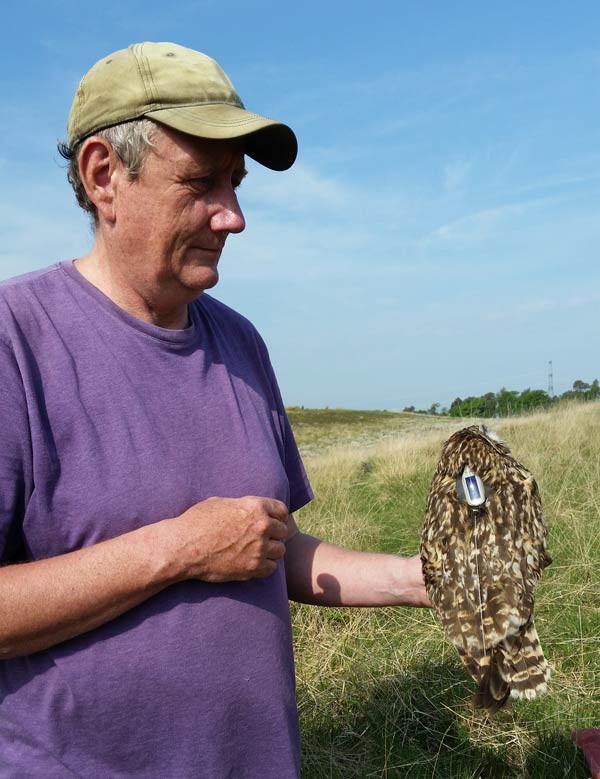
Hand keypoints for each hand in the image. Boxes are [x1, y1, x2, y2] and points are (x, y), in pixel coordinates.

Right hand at [172, 496, 289, 582]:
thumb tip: (247, 508)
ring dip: (271, 551)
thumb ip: (241, 505)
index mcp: (255, 506)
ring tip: (258, 552)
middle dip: (274, 534)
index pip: (282, 510)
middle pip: (283, 531)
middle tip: (262, 539)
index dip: (276, 516)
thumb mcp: (220, 503)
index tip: (271, 522)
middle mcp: (261, 526)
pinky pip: (271, 568)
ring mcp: (259, 548)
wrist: (183, 547)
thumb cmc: (197, 521)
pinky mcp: (252, 568)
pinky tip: (253, 563)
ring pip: (280, 550)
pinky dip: (265, 567)